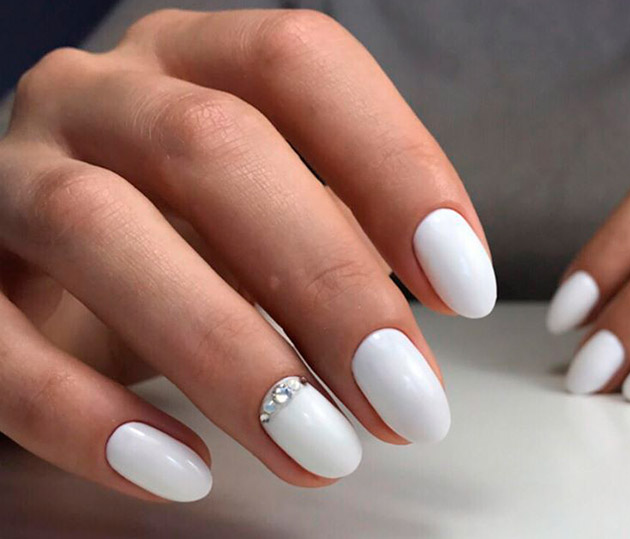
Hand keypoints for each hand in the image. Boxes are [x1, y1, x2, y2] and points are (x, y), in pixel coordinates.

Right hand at [0, 9, 494, 501]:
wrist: (48, 264)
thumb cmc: (190, 229)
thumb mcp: (273, 208)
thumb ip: (342, 234)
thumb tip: (427, 319)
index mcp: (196, 58)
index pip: (301, 64)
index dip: (395, 168)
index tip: (464, 289)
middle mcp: (99, 94)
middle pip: (215, 147)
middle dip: (329, 284)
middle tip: (406, 400)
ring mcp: (13, 176)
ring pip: (103, 230)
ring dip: (229, 354)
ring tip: (320, 451)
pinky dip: (91, 417)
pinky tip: (184, 469)